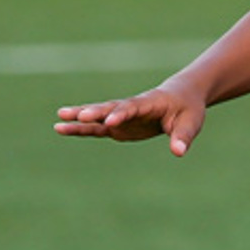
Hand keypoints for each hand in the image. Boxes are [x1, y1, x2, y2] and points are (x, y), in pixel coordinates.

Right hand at [54, 86, 207, 155]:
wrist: (181, 97)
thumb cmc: (187, 109)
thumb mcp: (191, 122)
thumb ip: (183, 136)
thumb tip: (178, 152)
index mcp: (150, 103)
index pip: (133, 107)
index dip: (122, 114)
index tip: (109, 121)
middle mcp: (132, 107)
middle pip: (111, 108)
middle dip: (96, 112)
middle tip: (78, 115)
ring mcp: (122, 116)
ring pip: (99, 116)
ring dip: (80, 118)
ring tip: (58, 120)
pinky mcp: (117, 126)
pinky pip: (97, 128)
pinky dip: (81, 128)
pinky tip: (62, 128)